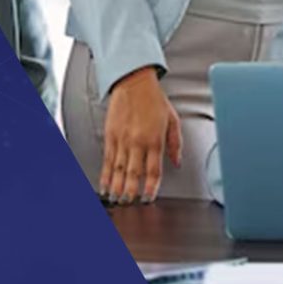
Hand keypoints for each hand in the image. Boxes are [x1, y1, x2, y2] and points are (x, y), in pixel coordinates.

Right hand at [99, 66, 179, 204]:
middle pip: (134, 173)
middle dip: (131, 192)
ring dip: (117, 187)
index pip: (153, 170)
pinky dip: (105, 174)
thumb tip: (177, 162)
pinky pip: (108, 159)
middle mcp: (137, 141)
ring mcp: (122, 139)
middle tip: (130, 203)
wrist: (133, 80)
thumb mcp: (172, 120)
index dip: (150, 188)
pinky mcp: (110, 135)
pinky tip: (105, 185)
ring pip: (119, 169)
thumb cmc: (153, 98)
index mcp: (154, 139)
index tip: (148, 198)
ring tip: (116, 199)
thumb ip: (175, 143)